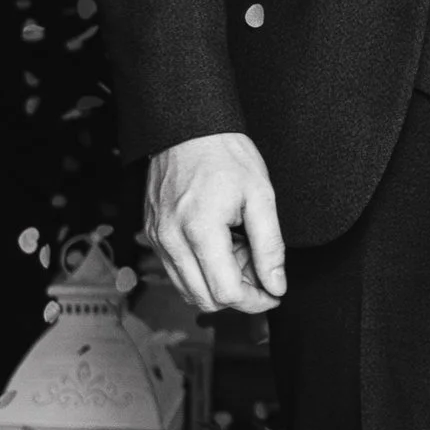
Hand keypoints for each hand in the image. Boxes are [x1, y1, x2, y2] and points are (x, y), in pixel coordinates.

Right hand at [147, 130, 287, 311]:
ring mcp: (158, 239)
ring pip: (189, 290)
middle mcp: (171, 239)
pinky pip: (177, 271)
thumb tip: (276, 284)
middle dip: (238, 294)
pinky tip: (221, 246)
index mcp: (200, 229)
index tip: (273, 292)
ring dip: (218, 284)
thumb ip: (270, 246)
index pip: (226, 293)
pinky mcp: (153, 235)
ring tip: (239, 252)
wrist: (187, 129)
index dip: (255, 301)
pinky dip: (201, 271)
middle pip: (205, 299)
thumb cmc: (224, 154)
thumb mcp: (261, 196)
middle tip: (258, 267)